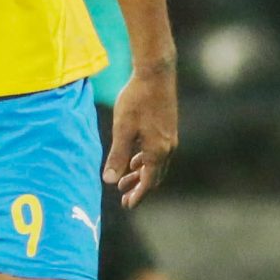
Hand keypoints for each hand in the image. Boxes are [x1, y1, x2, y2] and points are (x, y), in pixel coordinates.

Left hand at [103, 61, 178, 208]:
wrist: (156, 73)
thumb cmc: (137, 100)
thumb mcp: (123, 129)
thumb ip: (117, 156)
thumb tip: (109, 181)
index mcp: (157, 151)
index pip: (148, 182)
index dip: (138, 195)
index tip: (127, 205)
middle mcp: (167, 147)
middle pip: (154, 176)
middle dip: (139, 188)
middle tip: (124, 198)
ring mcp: (170, 138)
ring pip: (156, 164)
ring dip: (141, 174)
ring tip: (125, 179)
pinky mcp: (168, 128)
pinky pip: (157, 153)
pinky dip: (145, 161)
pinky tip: (134, 158)